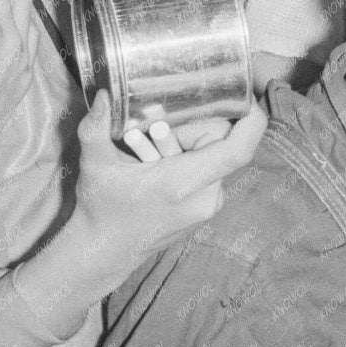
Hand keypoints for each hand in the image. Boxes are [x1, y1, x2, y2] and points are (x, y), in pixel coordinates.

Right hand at [68, 96, 266, 288]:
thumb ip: (96, 126)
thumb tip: (102, 94)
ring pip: (215, 158)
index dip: (250, 121)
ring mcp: (209, 206)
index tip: (246, 98)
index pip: (238, 151)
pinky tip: (160, 166)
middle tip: (155, 131)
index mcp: (184, 184)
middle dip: (190, 129)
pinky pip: (210, 173)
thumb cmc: (101, 209)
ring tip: (151, 153)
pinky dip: (190, 161)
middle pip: (220, 145)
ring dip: (187, 146)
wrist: (105, 252)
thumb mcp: (94, 164)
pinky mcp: (207, 210)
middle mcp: (206, 198)